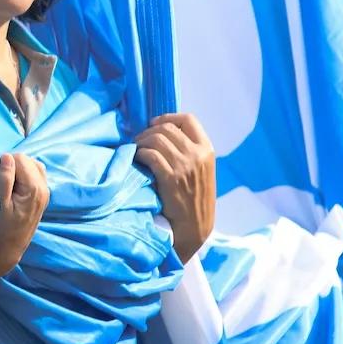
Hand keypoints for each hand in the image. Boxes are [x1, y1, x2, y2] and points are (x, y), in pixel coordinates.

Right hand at [0, 153, 47, 287]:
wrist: (10, 249)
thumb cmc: (1, 229)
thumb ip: (4, 179)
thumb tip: (6, 156)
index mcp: (34, 189)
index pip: (20, 159)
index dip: (5, 163)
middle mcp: (44, 188)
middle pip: (27, 160)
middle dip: (12, 165)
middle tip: (0, 182)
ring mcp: (45, 192)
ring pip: (32, 165)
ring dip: (18, 170)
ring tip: (7, 184)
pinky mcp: (42, 195)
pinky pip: (35, 174)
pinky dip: (24, 174)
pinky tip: (15, 185)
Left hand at [135, 112, 215, 262]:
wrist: (195, 226)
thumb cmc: (194, 197)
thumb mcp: (200, 169)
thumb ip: (188, 150)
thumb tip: (162, 131)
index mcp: (207, 149)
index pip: (188, 119)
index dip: (168, 117)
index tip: (155, 124)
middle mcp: (197, 154)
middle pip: (166, 128)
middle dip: (148, 131)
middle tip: (139, 140)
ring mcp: (184, 165)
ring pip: (155, 139)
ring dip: (141, 142)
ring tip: (136, 150)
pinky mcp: (170, 178)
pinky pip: (149, 154)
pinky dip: (139, 153)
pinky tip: (136, 159)